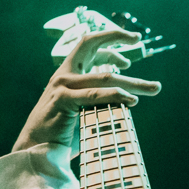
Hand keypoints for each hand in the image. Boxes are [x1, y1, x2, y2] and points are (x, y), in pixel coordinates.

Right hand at [13, 27, 161, 151]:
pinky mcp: (63, 100)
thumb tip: (127, 96)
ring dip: (133, 82)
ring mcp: (62, 86)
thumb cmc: (60, 134)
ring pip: (104, 77)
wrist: (35, 151)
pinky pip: (95, 95)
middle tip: (139, 39)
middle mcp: (63, 74)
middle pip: (91, 46)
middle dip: (116, 37)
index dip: (109, 39)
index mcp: (67, 74)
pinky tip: (132, 100)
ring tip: (154, 88)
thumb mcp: (82, 110)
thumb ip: (98, 99)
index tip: (132, 41)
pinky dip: (116, 96)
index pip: (88, 45)